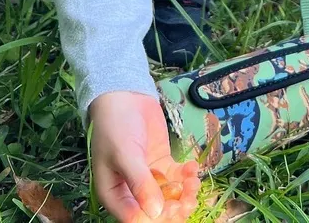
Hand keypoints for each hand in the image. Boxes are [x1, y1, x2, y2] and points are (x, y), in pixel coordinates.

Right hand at [89, 91, 200, 221]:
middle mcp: (131, 191)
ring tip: (194, 183)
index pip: (135, 218)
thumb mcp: (125, 155)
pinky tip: (192, 168)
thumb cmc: (116, 126)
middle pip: (155, 211)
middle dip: (174, 209)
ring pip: (169, 196)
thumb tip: (155, 213)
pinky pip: (176, 177)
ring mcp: (149, 176)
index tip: (173, 208)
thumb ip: (140, 183)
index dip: (156, 218)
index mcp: (114, 194)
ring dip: (184, 194)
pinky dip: (186, 176)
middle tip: (189, 200)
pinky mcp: (162, 163)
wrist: (124, 96)